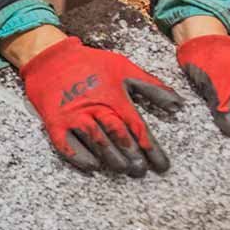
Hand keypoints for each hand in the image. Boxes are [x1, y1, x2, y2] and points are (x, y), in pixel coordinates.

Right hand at [16, 34, 182, 175]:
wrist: (51, 58)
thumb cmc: (91, 63)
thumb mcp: (125, 68)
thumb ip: (152, 87)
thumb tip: (178, 105)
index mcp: (114, 97)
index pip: (138, 128)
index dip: (151, 149)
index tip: (162, 165)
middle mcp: (96, 108)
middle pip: (118, 137)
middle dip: (133, 156)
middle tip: (141, 171)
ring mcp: (74, 116)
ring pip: (96, 142)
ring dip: (111, 158)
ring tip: (122, 170)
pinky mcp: (55, 122)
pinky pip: (67, 144)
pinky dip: (80, 157)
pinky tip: (92, 167)